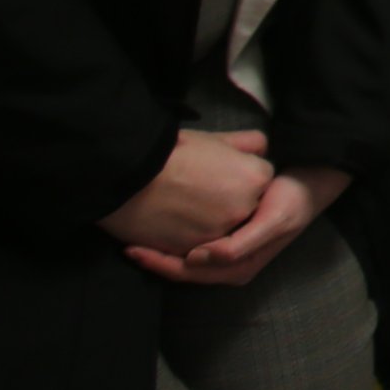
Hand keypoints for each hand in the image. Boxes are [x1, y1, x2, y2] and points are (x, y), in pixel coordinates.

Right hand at [103, 128, 271, 254]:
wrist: (128, 173)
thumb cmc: (173, 152)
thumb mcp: (216, 138)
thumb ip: (248, 144)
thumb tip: (261, 150)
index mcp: (255, 178)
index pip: (258, 179)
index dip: (238, 174)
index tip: (216, 170)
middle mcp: (243, 209)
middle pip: (243, 207)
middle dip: (226, 200)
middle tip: (199, 187)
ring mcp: (218, 233)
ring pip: (220, 230)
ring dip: (207, 220)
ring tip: (182, 205)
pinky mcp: (191, 251)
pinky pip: (196, 248)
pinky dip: (187, 238)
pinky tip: (170, 222)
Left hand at [133, 166, 348, 286]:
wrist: (312, 185)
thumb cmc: (292, 200)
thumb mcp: (273, 220)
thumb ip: (239, 245)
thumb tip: (199, 259)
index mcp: (239, 268)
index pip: (189, 272)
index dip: (160, 263)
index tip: (135, 248)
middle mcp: (231, 268)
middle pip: (183, 271)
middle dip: (154, 260)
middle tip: (126, 244)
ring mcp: (228, 258)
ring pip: (185, 263)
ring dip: (161, 253)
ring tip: (136, 239)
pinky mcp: (227, 243)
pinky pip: (193, 250)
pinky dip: (174, 243)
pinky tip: (161, 231)